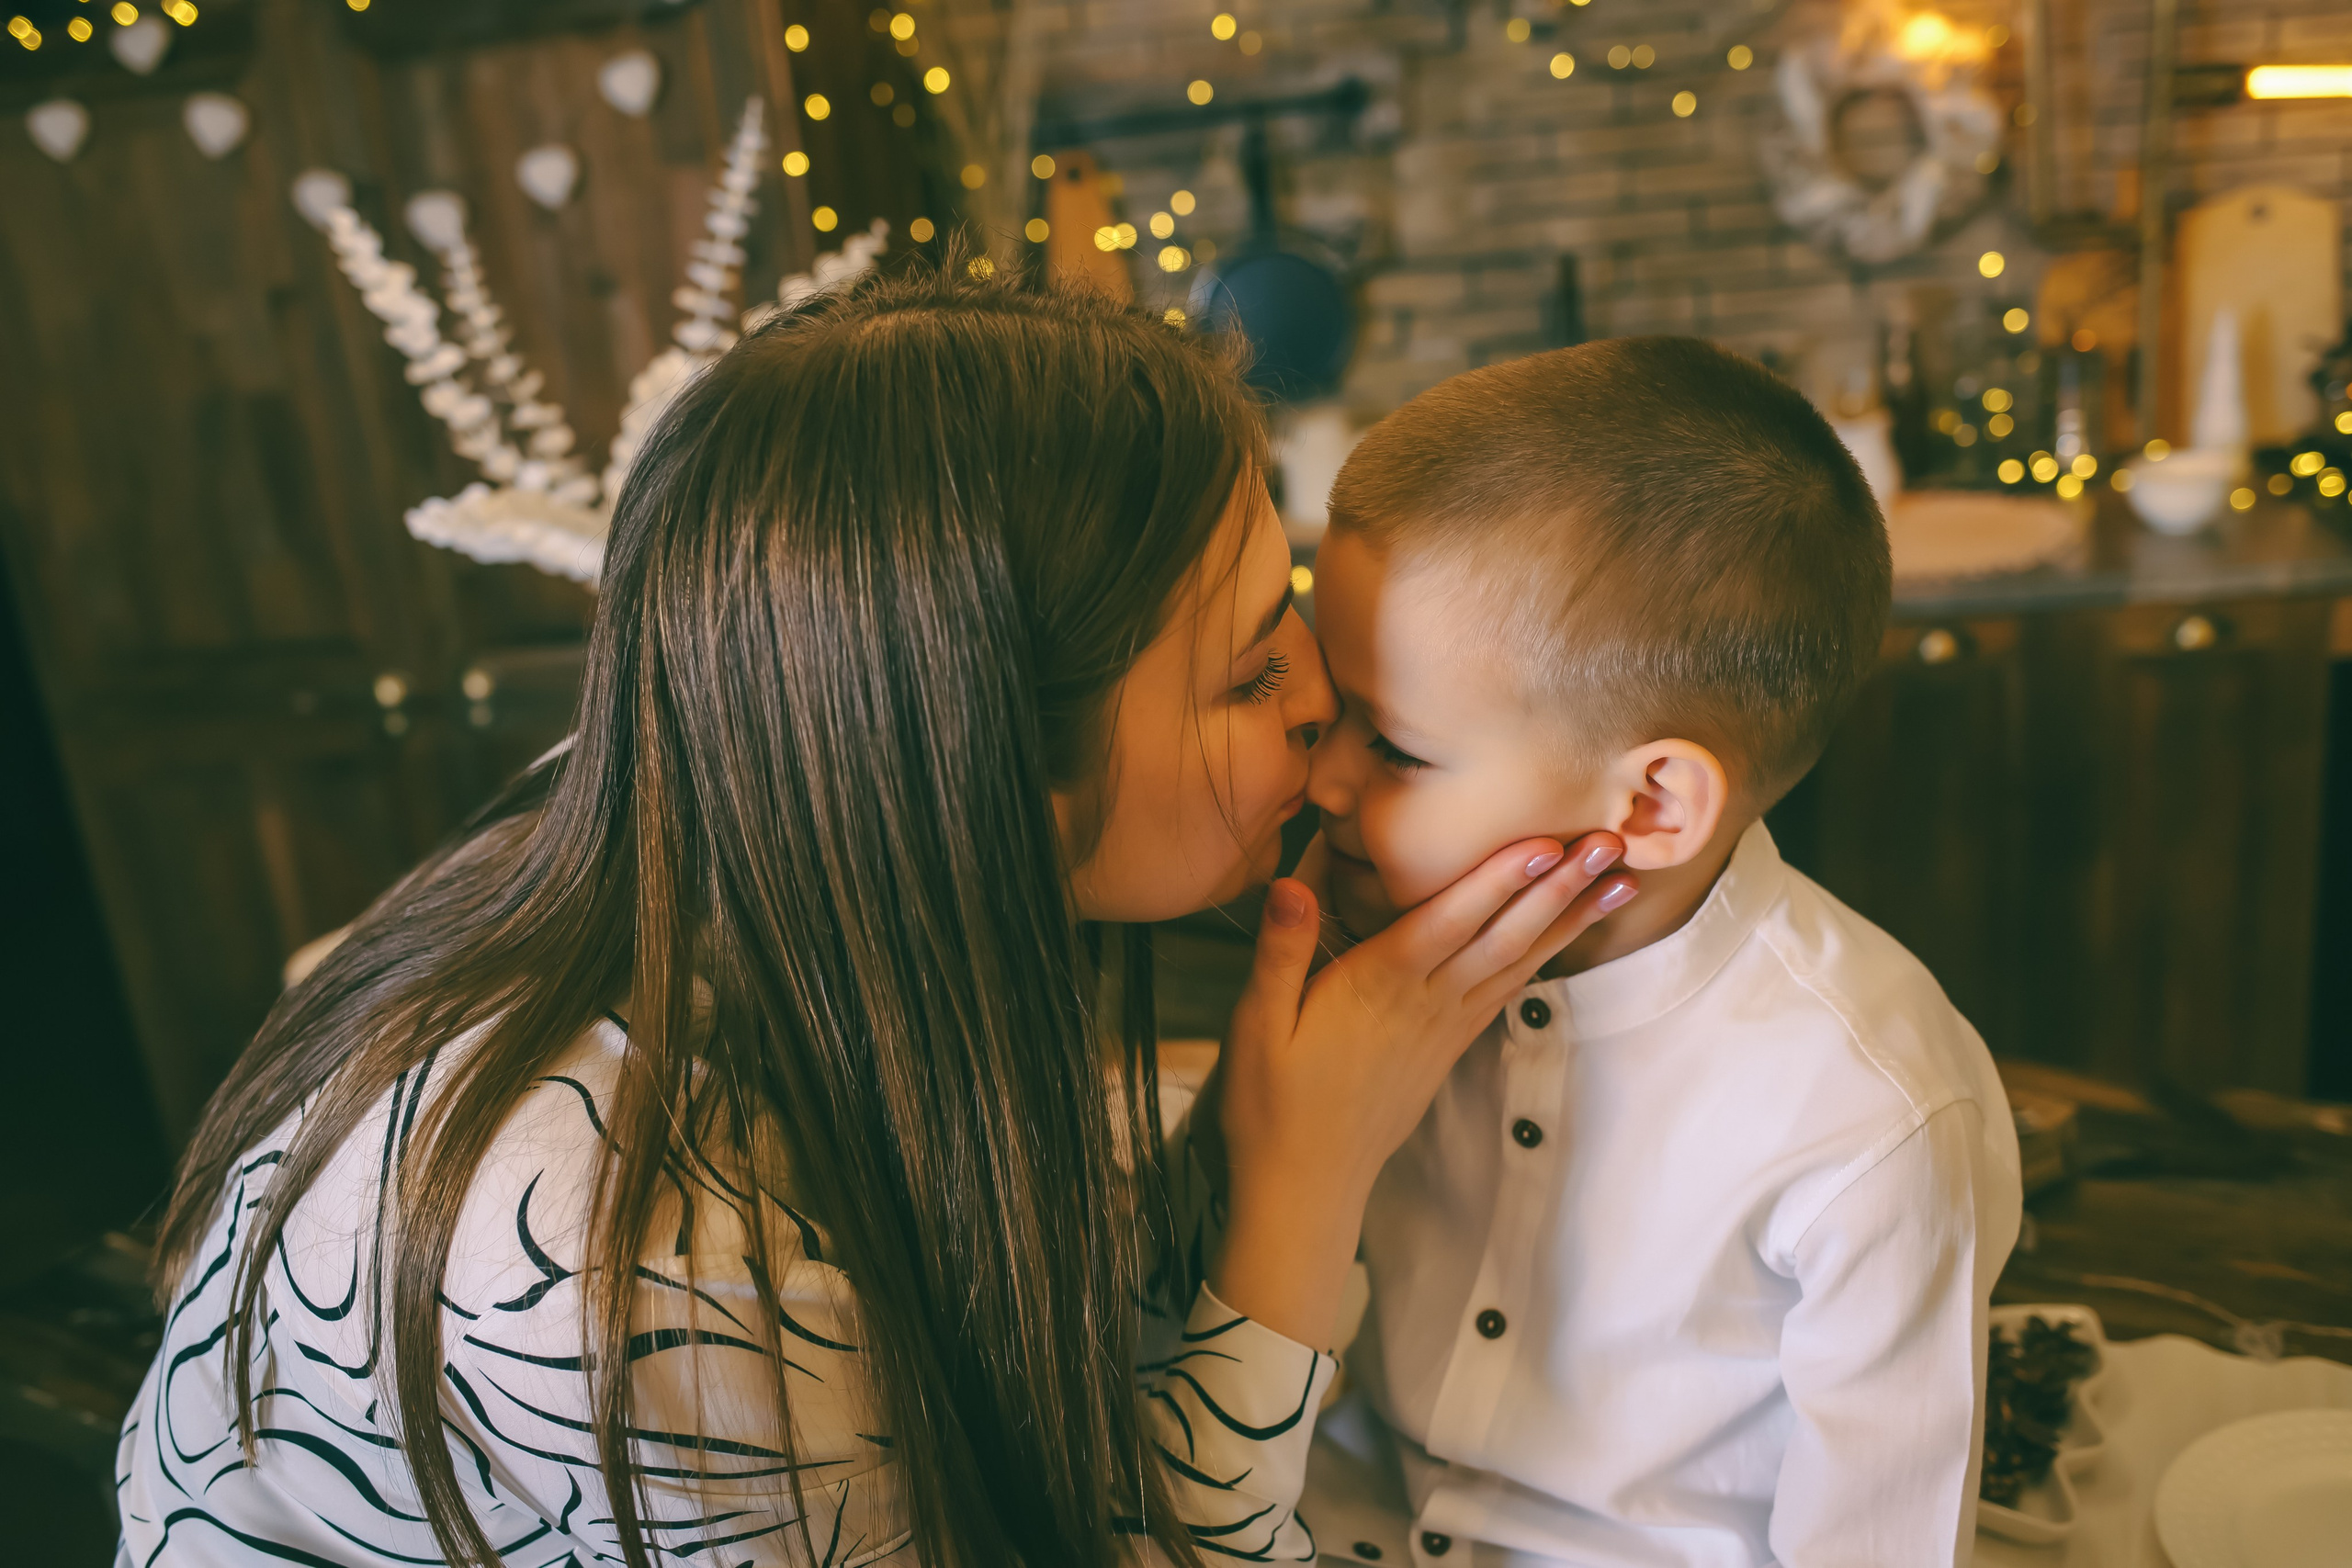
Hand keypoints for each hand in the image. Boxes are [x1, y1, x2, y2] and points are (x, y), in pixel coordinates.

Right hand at [1208, 833, 1636, 1345]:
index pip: (1446, 922)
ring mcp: (1443, 1028)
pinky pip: (1506, 991)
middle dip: (1558, 888)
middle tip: (1610, 845)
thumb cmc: (1273, 1103)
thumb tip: (1291, 883)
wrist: (1305, 1184)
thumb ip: (1281, 950)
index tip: (1544, 843)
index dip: (1496, 880)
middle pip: (1502, 937)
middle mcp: (1424, 1003)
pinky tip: (1567, 935)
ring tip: (1620, 883)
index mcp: (1376, 986)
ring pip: (1518, 963)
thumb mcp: (1257, 1024)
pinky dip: (1543, 956)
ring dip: (1569, 920)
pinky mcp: (1448, 1048)